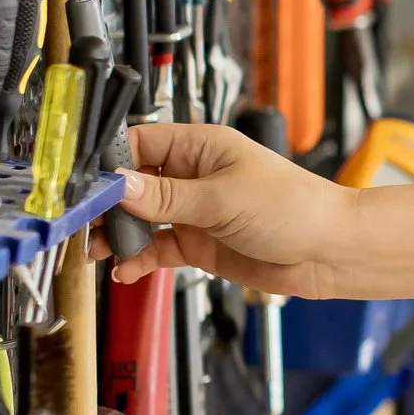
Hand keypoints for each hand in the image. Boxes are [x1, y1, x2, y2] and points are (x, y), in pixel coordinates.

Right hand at [96, 123, 355, 297]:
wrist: (329, 251)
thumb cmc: (294, 207)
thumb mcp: (222, 198)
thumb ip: (166, 197)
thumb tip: (118, 185)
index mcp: (201, 147)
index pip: (139, 143)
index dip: (109, 162)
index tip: (84, 185)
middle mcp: (194, 175)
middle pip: (132, 183)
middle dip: (107, 204)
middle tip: (85, 224)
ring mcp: (194, 211)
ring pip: (140, 218)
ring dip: (118, 234)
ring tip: (99, 250)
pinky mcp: (199, 243)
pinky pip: (156, 248)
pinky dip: (138, 259)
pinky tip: (126, 270)